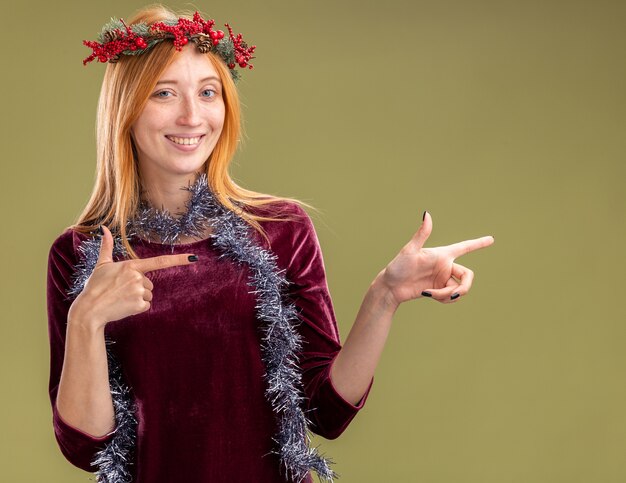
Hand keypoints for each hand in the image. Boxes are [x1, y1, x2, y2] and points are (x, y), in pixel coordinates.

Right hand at [68, 225, 198, 329]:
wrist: (89, 309)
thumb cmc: (95, 286)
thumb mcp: (102, 265)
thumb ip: (106, 246)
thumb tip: (103, 228)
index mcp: (131, 266)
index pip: (160, 261)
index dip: (179, 260)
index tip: (194, 258)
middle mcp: (138, 277)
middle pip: (150, 283)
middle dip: (139, 287)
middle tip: (121, 290)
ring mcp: (139, 291)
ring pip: (148, 295)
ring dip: (138, 298)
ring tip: (121, 298)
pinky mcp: (139, 305)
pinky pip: (146, 306)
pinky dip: (137, 308)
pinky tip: (124, 306)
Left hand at [378, 211, 493, 305]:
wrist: (391, 287)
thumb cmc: (398, 266)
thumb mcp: (410, 250)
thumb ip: (422, 234)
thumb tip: (427, 213)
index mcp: (442, 254)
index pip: (464, 247)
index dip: (478, 243)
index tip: (492, 239)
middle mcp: (445, 266)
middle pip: (468, 277)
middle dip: (463, 288)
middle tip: (453, 295)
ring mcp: (443, 279)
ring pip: (459, 290)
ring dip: (447, 295)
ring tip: (429, 294)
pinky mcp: (439, 290)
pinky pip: (451, 297)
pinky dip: (443, 299)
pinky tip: (428, 295)